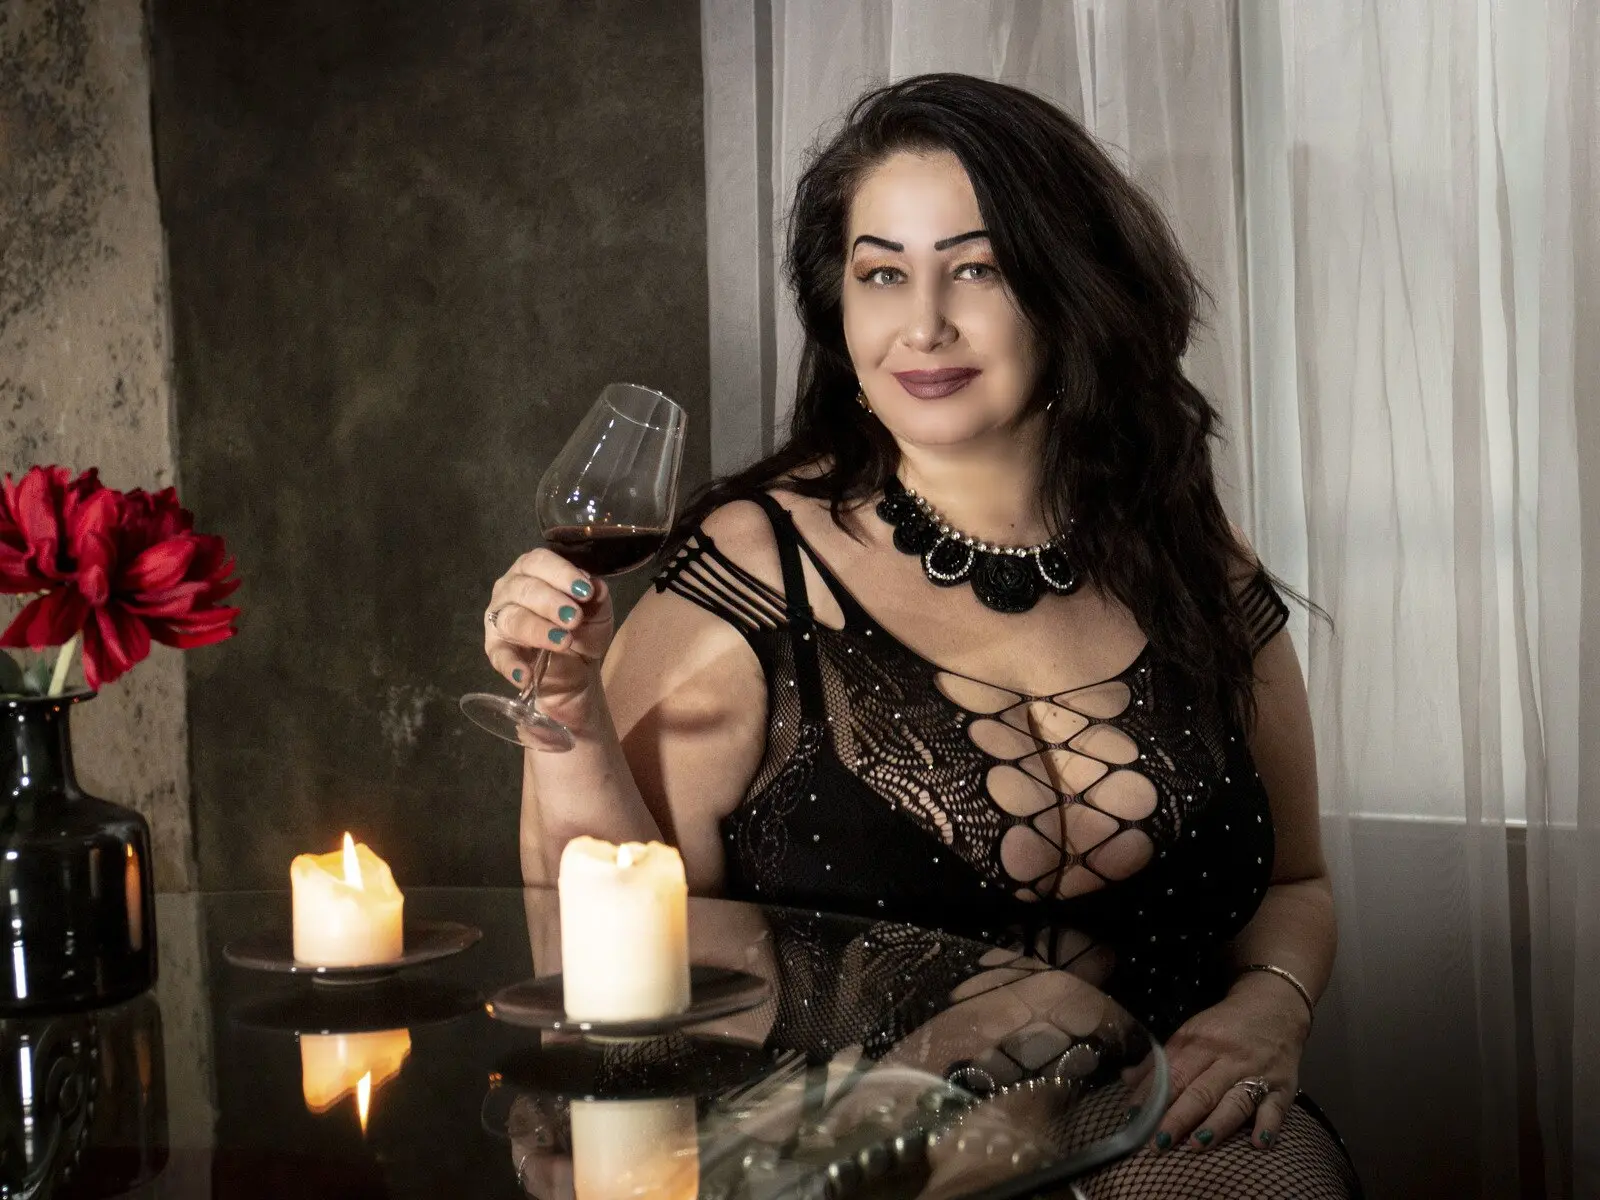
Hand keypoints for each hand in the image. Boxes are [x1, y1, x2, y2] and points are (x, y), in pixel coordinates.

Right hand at [482, 549, 613, 728]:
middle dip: (551, 602)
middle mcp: (510, 589)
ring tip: (563, 641)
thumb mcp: (598, 612)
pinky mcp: (496, 650)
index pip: (540, 562)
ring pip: (513, 619)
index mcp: (533, 571)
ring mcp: (500, 619)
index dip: (562, 574)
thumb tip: (597, 587)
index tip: (586, 591)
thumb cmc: (583, 628)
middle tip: (574, 618)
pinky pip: (499, 656)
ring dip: (538, 630)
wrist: (578, 666)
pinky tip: (525, 675)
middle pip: (525, 589)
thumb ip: (597, 598)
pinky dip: (512, 665)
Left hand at [1140, 971, 1310, 1152]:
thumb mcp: (1189, 1034)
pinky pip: (1276, 1107)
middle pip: (1200, 1091)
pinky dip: (1268, 1124)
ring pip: (1235, 1101)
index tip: (1134, 1121)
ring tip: (1197, 1145)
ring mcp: (1256, 1072)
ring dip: (1216, 1124)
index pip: (1172, 1074)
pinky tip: (1259, 1142)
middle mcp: (1226, 1058)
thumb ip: (1159, 1061)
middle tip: (1158, 1144)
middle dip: (1178, 1118)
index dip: (1152, 1097)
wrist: (1274, 1005)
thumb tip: (1125, 1080)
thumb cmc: (1224, 1027)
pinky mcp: (1283, 1085)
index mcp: (1198, 1043)